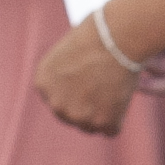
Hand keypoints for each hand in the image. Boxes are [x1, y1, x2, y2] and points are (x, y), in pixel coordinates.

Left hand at [35, 14, 140, 134]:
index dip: (77, 91)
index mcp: (42, 83)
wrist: (118, 36)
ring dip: (104, 113)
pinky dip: (119, 117)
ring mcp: (78, 116)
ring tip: (114, 87)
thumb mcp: (68, 52)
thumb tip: (79, 88)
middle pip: (74, 117)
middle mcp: (56, 104)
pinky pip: (112, 129)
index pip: (59, 100)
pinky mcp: (101, 123)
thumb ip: (66, 76)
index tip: (90, 78)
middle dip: (88, 106)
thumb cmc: (98, 35)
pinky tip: (122, 95)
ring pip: (92, 125)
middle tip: (106, 85)